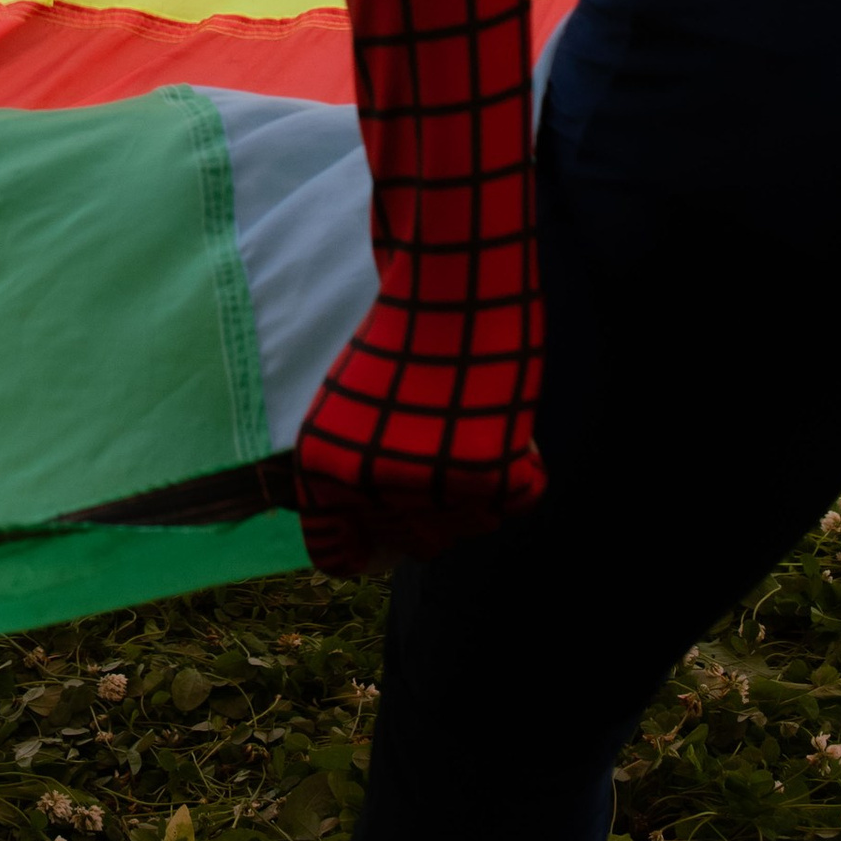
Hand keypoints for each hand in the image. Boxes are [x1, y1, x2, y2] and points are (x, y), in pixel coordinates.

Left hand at [292, 288, 544, 574]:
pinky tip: (502, 428)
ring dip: (473, 491)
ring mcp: (432, 485)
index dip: (364, 545)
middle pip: (411, 547)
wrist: (448, 283)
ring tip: (465, 425)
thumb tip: (370, 552)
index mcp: (321, 467)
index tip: (384, 523)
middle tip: (437, 447)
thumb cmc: (401, 341)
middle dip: (425, 509)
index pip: (337, 557)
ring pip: (464, 530)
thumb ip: (351, 479)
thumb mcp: (344, 408)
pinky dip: (519, 469)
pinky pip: (513, 503)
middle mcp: (370, 486)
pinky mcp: (491, 476)